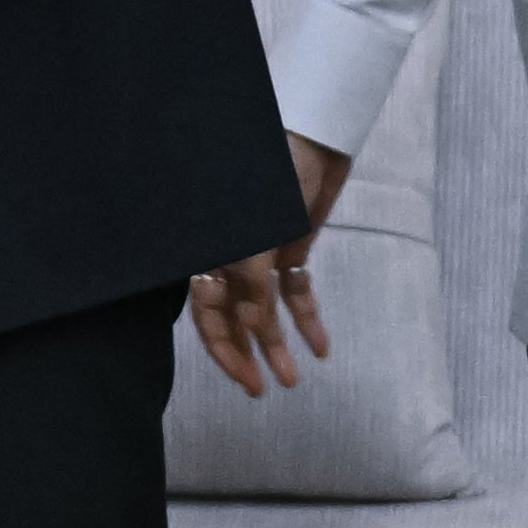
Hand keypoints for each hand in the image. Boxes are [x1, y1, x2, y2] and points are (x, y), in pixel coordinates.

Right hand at [187, 133, 355, 402]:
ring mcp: (261, 254)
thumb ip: (252, 284)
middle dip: (248, 355)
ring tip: (293, 379)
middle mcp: (229, 257)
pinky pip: (295, 290)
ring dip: (278, 345)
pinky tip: (321, 346)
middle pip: (232, 317)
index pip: (206, 313)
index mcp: (209, 251)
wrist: (315, 136)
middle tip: (262, 391)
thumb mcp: (258, 234)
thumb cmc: (271, 173)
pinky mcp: (289, 246)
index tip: (246, 381)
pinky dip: (307, 317)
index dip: (224, 350)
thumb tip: (253, 330)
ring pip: (265, 310)